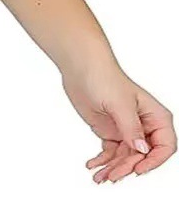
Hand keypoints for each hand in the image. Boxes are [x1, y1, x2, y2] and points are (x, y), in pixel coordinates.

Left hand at [61, 64, 175, 182]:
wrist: (79, 66)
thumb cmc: (103, 77)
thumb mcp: (119, 104)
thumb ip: (131, 128)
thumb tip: (141, 149)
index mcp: (155, 116)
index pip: (164, 146)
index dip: (153, 161)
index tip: (138, 169)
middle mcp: (143, 125)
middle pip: (142, 156)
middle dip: (127, 167)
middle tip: (112, 175)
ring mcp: (126, 129)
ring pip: (125, 157)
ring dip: (113, 168)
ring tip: (99, 177)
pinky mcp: (110, 130)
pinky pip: (111, 152)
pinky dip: (103, 160)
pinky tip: (93, 166)